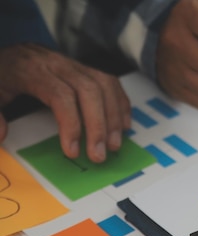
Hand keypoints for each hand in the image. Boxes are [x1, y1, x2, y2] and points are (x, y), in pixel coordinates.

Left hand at [0, 44, 129, 162]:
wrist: (7, 55)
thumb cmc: (2, 77)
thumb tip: (1, 135)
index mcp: (33, 70)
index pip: (61, 95)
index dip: (71, 125)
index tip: (72, 152)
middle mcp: (58, 64)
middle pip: (89, 90)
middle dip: (99, 126)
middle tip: (99, 155)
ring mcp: (74, 64)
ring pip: (104, 85)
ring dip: (114, 117)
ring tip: (114, 144)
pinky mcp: (85, 67)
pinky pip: (110, 81)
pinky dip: (120, 104)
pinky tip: (123, 125)